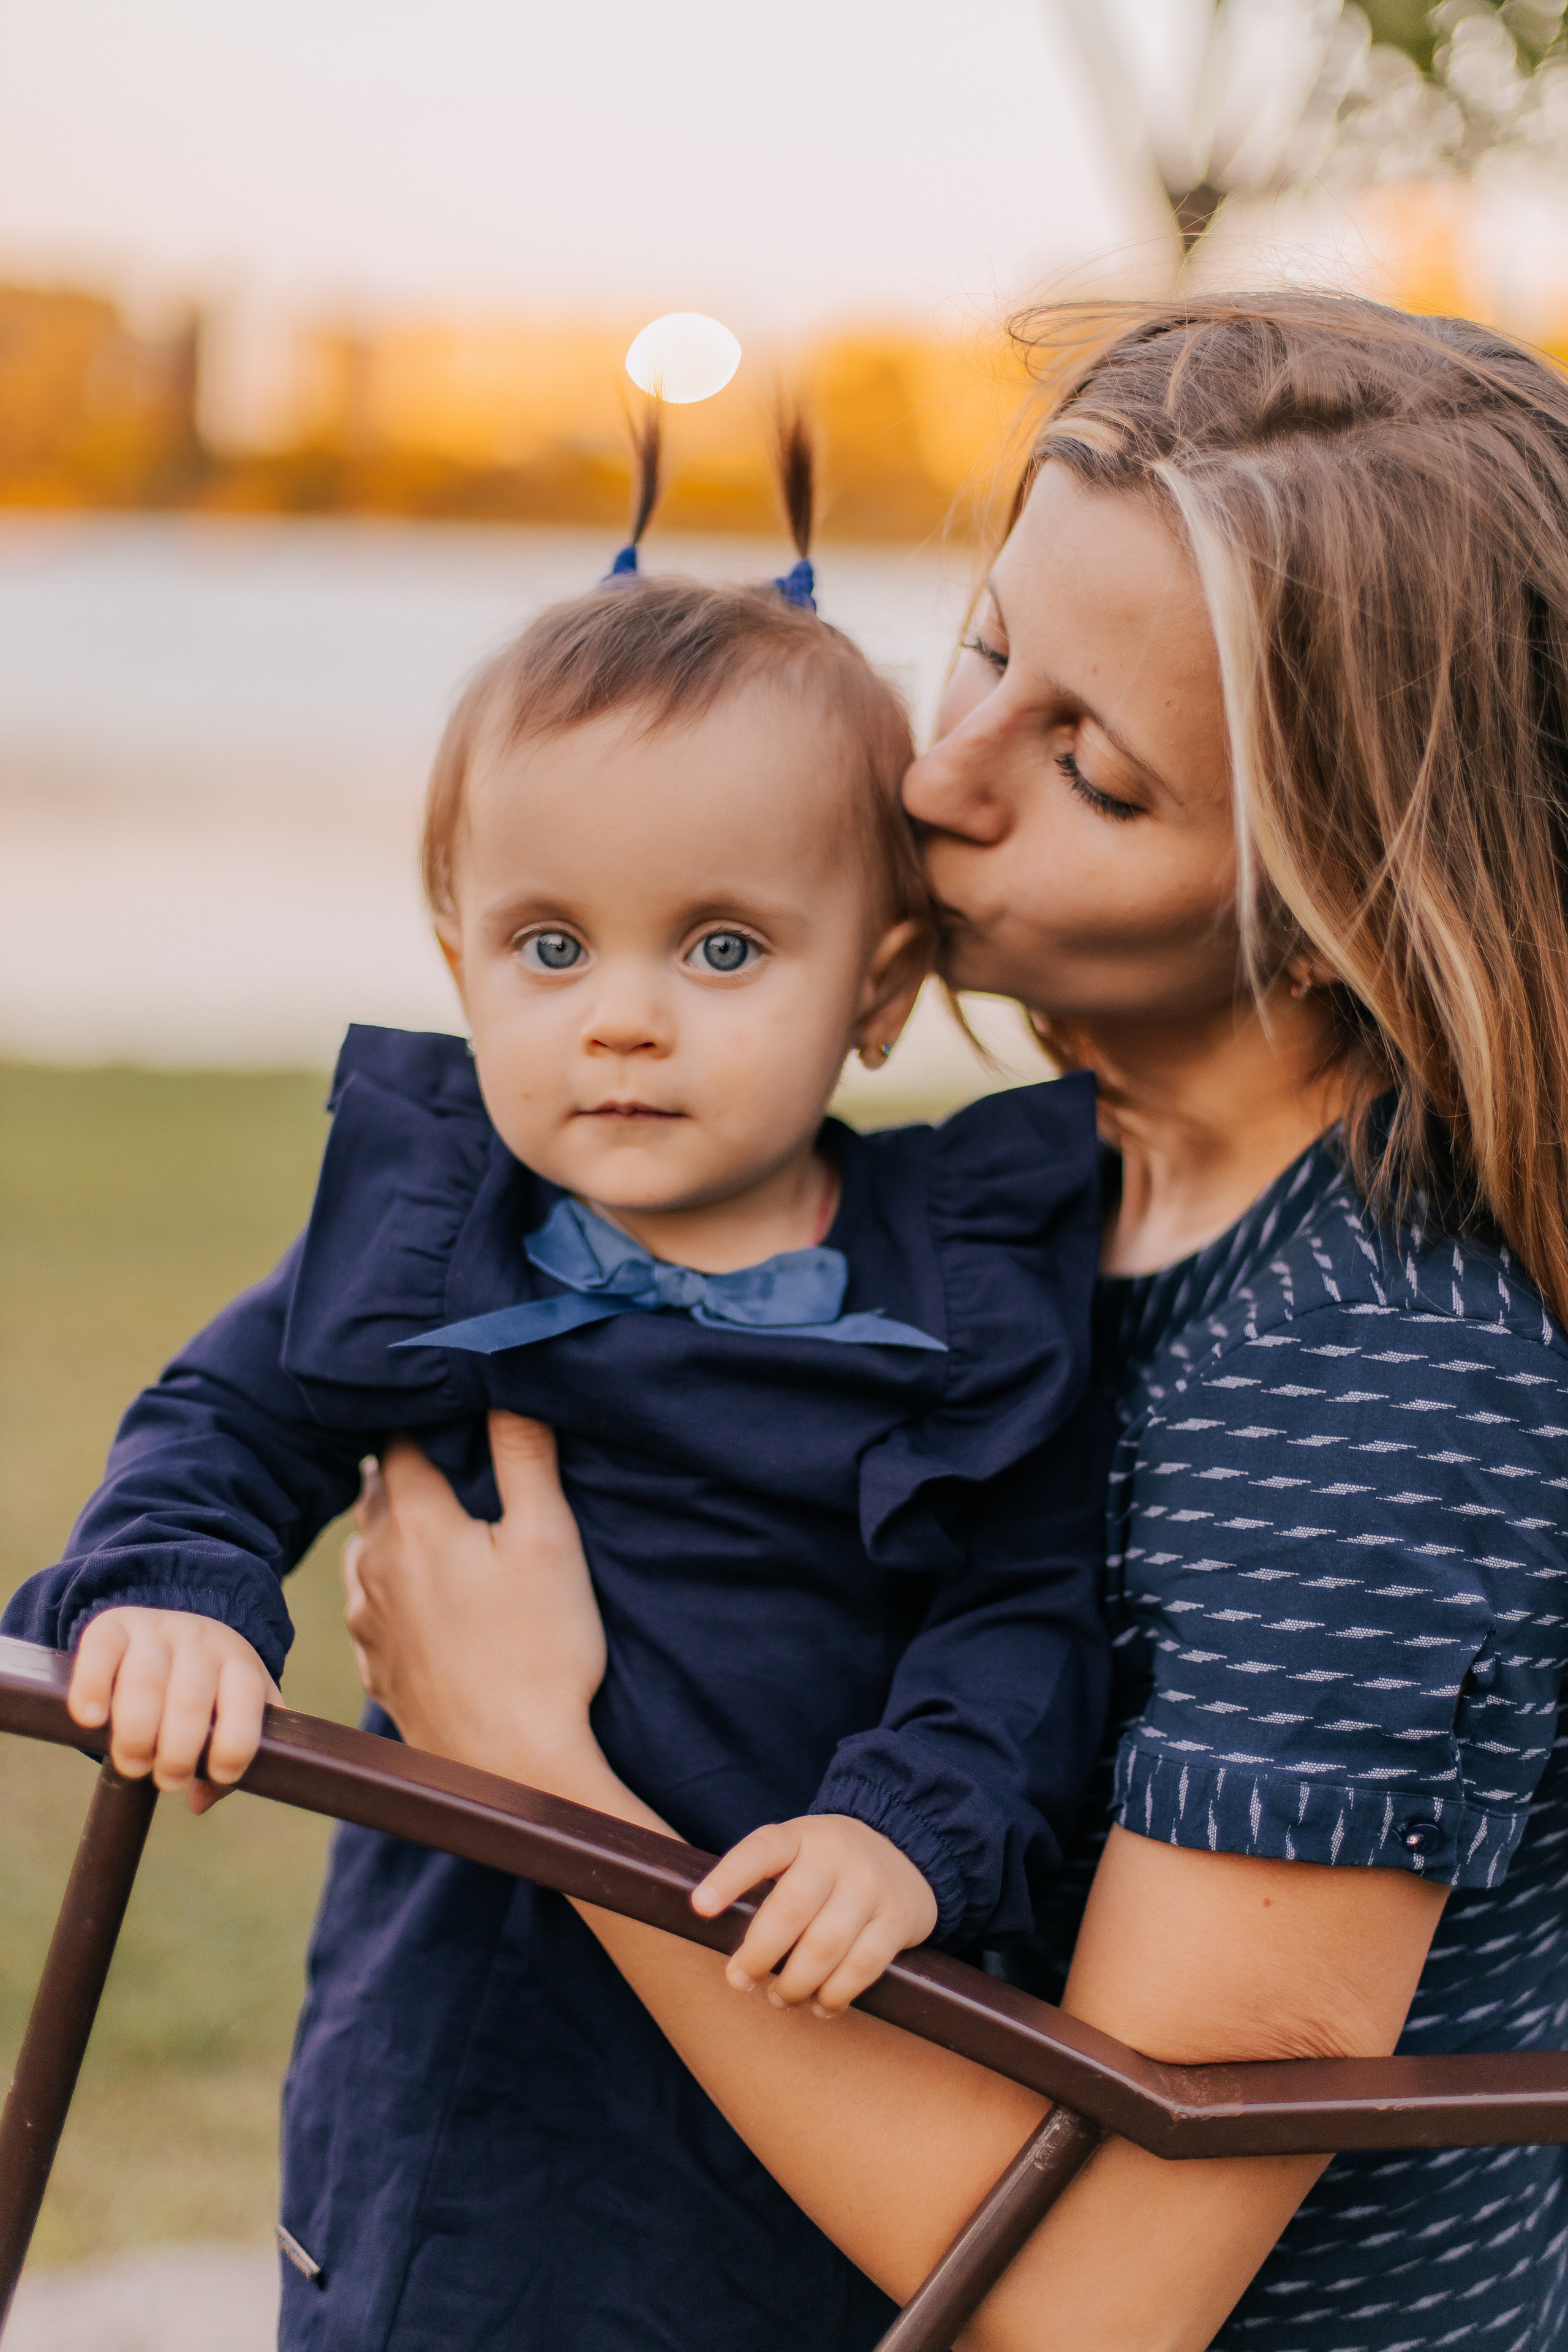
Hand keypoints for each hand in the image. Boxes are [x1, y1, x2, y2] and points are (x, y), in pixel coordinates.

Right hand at [66, 1605, 278, 1813]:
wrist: (173, 1632)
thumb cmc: (209, 1687)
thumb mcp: (235, 1710)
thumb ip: (232, 1754)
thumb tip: (200, 1800)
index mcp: (239, 1662)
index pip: (246, 1700)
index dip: (234, 1745)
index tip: (217, 1775)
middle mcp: (200, 1641)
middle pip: (190, 1698)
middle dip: (178, 1752)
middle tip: (167, 1781)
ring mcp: (155, 1630)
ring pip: (145, 1680)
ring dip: (136, 1733)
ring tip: (133, 1765)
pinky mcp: (112, 1627)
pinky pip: (100, 1652)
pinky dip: (92, 1689)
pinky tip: (93, 1721)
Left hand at [342, 1410, 607, 1779]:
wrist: (515, 1766)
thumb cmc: (542, 1649)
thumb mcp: (549, 1539)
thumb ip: (525, 1456)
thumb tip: (508, 1386)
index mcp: (416, 1524)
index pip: (396, 1446)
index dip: (419, 1421)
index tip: (441, 1408)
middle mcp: (376, 1567)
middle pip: (376, 1496)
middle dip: (405, 1472)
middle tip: (447, 1460)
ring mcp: (371, 1622)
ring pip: (368, 1551)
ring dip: (394, 1531)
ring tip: (439, 1527)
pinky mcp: (377, 1667)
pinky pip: (373, 1608)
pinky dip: (394, 1589)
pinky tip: (432, 1600)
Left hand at [692, 1814, 938, 2017]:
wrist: (903, 1857)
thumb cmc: (826, 1869)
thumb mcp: (794, 1856)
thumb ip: (762, 1887)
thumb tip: (720, 1946)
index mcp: (799, 1836)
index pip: (759, 1850)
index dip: (728, 1878)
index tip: (699, 1907)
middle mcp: (836, 1854)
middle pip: (790, 1909)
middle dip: (758, 1955)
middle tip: (739, 1980)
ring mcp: (871, 1884)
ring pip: (825, 1945)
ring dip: (795, 1984)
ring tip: (780, 1998)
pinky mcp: (899, 1918)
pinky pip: (862, 1966)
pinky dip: (836, 1994)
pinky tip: (821, 2004)